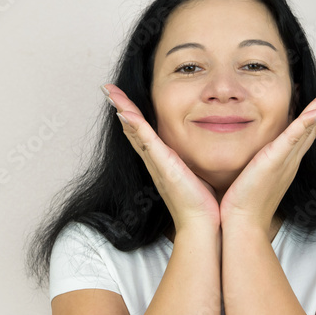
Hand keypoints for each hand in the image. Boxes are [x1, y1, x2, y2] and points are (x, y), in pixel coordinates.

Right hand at [102, 84, 221, 232]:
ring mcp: (157, 163)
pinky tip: (124, 111)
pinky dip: (135, 125)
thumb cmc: (204, 205)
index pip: (145, 135)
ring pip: (135, 131)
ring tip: (110, 92)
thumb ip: (198, 163)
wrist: (202, 225)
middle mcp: (155, 162)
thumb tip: (207, 153)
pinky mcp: (163, 166)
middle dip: (121, 108)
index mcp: (164, 163)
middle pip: (133, 130)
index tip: (124, 99)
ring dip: (122, 110)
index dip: (134, 117)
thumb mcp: (199, 176)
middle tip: (109, 90)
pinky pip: (145, 141)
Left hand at [219, 80, 315, 233]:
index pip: (304, 132)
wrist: (243, 224)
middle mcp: (291, 159)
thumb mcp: (253, 177)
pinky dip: (307, 123)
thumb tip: (251, 157)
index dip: (315, 113)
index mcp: (285, 161)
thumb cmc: (242, 205)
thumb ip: (256, 164)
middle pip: (313, 126)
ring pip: (309, 127)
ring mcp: (286, 159)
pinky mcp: (276, 160)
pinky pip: (295, 137)